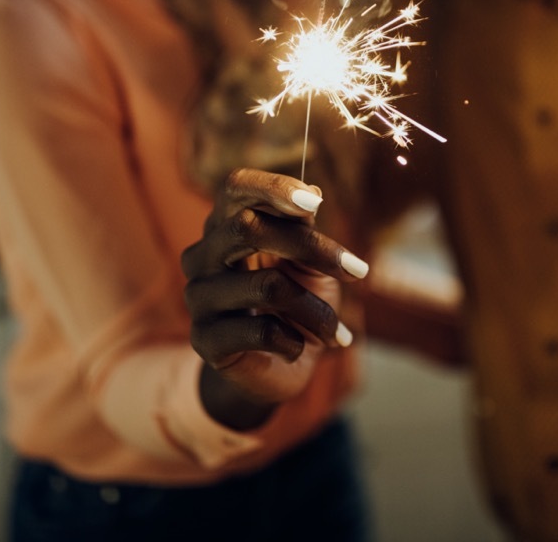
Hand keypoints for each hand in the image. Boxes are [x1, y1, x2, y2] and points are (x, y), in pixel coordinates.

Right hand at [182, 167, 367, 409]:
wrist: (275, 371)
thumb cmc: (295, 306)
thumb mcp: (309, 265)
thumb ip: (305, 229)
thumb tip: (314, 190)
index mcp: (226, 225)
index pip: (236, 187)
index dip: (272, 187)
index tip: (315, 203)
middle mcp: (202, 255)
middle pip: (247, 228)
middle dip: (311, 247)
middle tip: (359, 272)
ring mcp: (198, 296)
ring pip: (268, 286)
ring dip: (317, 311)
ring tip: (336, 332)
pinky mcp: (204, 339)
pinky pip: (261, 330)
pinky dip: (294, 340)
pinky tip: (298, 348)